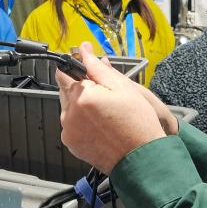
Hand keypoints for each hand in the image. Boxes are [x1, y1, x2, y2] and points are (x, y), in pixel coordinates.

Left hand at [56, 42, 170, 172]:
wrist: (141, 158)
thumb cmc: (137, 124)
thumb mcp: (122, 87)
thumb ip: (98, 67)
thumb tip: (84, 49)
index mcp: (81, 96)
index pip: (67, 71)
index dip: (81, 69)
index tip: (91, 71)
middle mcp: (69, 113)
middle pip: (66, 89)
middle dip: (80, 87)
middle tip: (104, 96)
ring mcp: (68, 130)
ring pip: (68, 107)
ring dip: (80, 104)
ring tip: (104, 112)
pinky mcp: (71, 143)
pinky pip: (71, 124)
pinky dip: (81, 121)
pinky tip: (100, 124)